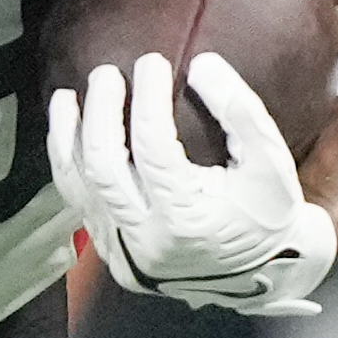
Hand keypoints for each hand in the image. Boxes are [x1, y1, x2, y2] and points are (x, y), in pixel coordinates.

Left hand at [47, 51, 336, 315]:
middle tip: (107, 74)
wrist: (262, 273)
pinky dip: (68, 162)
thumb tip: (202, 65)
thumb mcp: (270, 164)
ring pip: (78, 185)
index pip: (153, 148)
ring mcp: (122, 249)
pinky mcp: (109, 250)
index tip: (151, 64)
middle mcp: (147, 240)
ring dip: (68, 135)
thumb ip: (241, 111)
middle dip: (100, 112)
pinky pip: (77, 201)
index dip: (148, 99)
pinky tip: (67, 130)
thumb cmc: (267, 214)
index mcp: (188, 220)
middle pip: (104, 165)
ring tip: (69, 97)